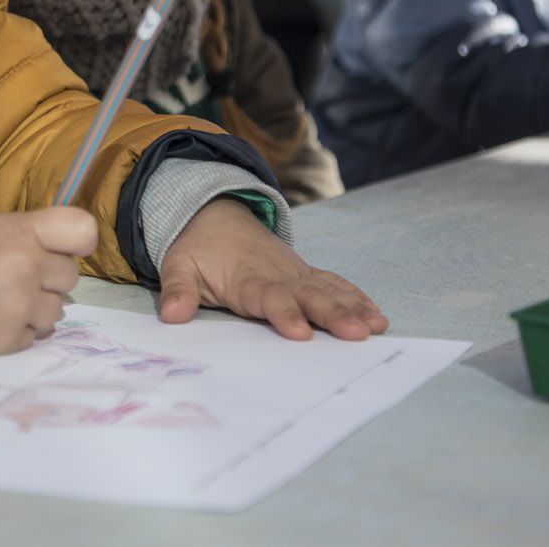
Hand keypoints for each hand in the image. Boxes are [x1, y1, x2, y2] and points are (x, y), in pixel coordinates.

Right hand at [0, 206, 96, 355]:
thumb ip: (25, 232)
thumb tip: (57, 248)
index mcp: (23, 233)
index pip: (82, 231)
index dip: (79, 242)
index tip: (67, 250)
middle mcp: (29, 268)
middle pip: (70, 277)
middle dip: (49, 278)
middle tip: (16, 277)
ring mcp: (22, 307)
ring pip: (57, 311)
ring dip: (36, 308)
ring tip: (3, 301)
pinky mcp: (11, 339)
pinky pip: (35, 336)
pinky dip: (19, 329)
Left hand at [158, 197, 388, 340]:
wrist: (216, 216)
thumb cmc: (197, 249)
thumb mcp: (177, 265)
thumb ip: (177, 291)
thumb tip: (171, 316)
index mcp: (247, 278)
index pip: (269, 298)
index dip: (285, 314)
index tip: (300, 332)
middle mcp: (278, 275)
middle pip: (309, 296)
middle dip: (334, 314)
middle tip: (357, 333)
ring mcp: (296, 273)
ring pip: (328, 290)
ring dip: (353, 308)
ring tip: (376, 327)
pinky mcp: (306, 274)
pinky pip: (335, 284)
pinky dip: (356, 298)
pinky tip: (377, 317)